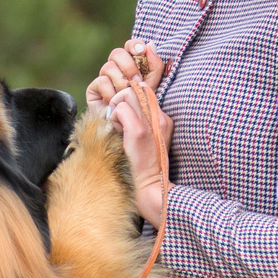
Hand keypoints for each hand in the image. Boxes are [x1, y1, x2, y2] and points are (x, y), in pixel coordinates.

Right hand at [86, 39, 163, 112]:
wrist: (131, 132)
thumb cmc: (143, 109)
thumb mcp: (153, 86)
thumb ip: (154, 66)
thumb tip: (150, 44)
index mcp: (132, 65)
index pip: (130, 46)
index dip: (134, 45)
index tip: (141, 51)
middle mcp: (116, 69)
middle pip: (117, 53)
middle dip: (129, 66)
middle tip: (136, 80)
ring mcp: (104, 79)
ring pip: (109, 67)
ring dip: (121, 82)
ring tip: (127, 96)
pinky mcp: (94, 90)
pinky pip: (102, 81)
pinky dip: (111, 92)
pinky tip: (116, 103)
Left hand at [111, 76, 173, 228]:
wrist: (151, 188)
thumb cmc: (143, 169)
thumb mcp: (147, 142)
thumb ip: (140, 123)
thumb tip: (120, 110)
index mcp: (163, 120)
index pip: (145, 91)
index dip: (129, 98)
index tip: (123, 116)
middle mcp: (160, 118)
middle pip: (136, 89)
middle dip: (120, 99)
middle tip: (116, 120)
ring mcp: (151, 123)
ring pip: (127, 95)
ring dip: (115, 107)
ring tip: (116, 126)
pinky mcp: (139, 132)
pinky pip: (121, 109)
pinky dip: (113, 118)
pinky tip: (116, 133)